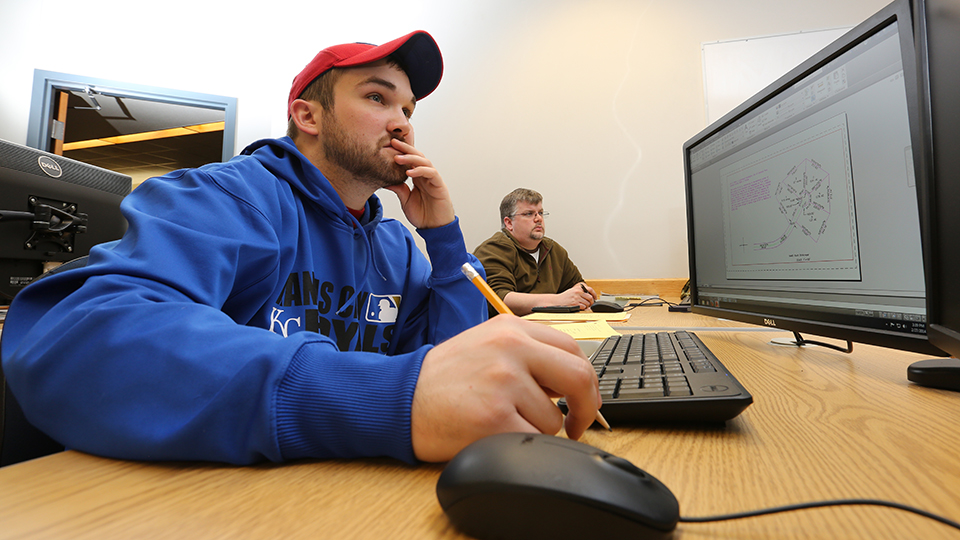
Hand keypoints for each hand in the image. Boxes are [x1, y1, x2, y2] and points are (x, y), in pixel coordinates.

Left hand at [384, 138, 454, 228]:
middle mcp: (426, 176)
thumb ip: (398, 189)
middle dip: (406, 149)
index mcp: (418, 178)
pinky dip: (420, 170)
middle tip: (393, 143)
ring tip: (398, 158)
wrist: (434, 228)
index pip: (410, 160)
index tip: (388, 146)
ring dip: (411, 158)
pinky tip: (409, 172)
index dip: (401, 152)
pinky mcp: (439, 185)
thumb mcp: (406, 200)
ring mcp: (433, 179)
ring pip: (424, 162)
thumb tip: (384, 180)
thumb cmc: (423, 215)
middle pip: (417, 156)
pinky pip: (431, 173)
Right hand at [410, 315, 600, 461]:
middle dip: (587, 407)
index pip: (571, 348)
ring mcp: (504, 382)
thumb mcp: (485, 345)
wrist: (400, 398)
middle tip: (577, 423)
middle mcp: (511, 348)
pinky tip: (499, 436)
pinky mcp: (495, 417)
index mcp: (511, 328)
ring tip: (503, 422)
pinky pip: (535, 439)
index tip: (581, 398)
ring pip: (555, 418)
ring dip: (538, 429)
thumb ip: (527, 353)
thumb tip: (571, 383)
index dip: (584, 379)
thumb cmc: (443, 378)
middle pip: (578, 376)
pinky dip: (524, 445)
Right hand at [555, 283, 596, 309]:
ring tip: (582, 305)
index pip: (590, 290)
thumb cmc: (565, 297)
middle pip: (590, 298)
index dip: (594, 294)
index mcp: (578, 288)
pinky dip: (583, 308)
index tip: (595, 298)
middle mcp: (578, 292)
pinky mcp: (575, 304)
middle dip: (591, 302)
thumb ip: (581, 293)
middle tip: (589, 304)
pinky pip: (584, 307)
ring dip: (586, 306)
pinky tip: (579, 307)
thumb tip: (590, 297)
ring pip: (587, 303)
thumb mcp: (573, 291)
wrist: (557, 301)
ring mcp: (576, 298)